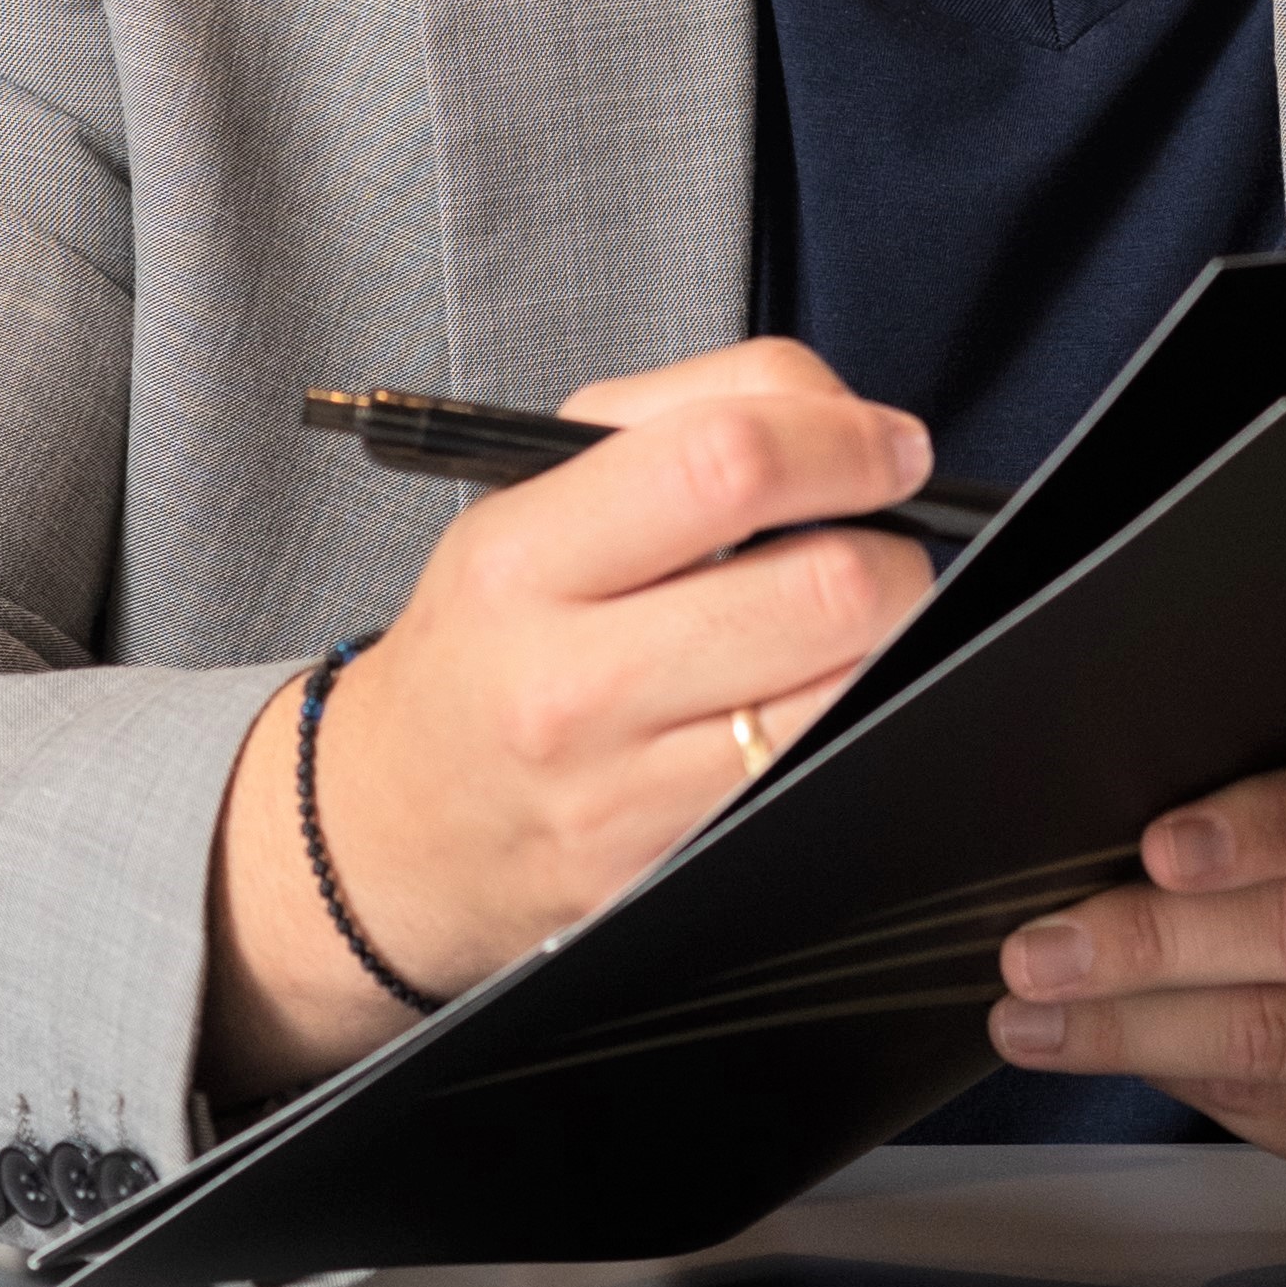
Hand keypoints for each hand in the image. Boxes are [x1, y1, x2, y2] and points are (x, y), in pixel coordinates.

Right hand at [204, 340, 935, 1098]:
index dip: (843, 441)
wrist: (393, 826)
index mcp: (525, 559)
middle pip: (827, 586)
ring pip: (849, 688)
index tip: (888, 445)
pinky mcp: (671, 870)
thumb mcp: (535, 493)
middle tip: (882, 536)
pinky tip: (804, 693)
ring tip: (837, 615)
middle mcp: (571, 683)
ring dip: (884, 637)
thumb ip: (687, 416)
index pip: (727, 463)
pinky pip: (817, 773)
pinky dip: (845, 718)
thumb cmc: (487, 637)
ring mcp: (625, 795)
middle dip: (893, 548)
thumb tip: (846, 420)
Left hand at [986, 738, 1285, 1266]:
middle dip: (1154, 939)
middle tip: (1043, 946)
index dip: (1270, 824)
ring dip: (1133, 1026)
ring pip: (1279, 1034)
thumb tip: (1144, 831)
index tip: (1160, 846)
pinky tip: (1113, 1055)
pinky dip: (1181, 1079)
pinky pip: (1280, 1109)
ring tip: (1034, 1014)